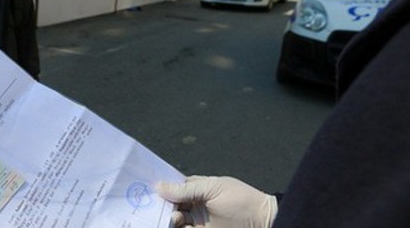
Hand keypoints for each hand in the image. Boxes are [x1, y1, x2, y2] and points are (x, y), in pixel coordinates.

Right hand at [156, 176, 276, 227]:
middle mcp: (196, 204)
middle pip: (171, 203)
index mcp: (199, 187)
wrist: (262, 223)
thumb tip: (159, 186)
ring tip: (175, 217)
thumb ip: (185, 190)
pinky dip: (176, 227)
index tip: (147, 188)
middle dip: (162, 204)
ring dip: (170, 217)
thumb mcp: (211, 189)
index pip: (175, 186)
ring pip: (175, 219)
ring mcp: (198, 221)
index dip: (162, 187)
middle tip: (153, 206)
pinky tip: (176, 223)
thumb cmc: (239, 200)